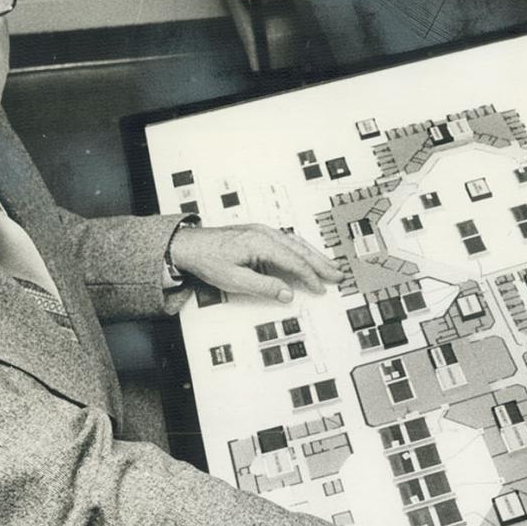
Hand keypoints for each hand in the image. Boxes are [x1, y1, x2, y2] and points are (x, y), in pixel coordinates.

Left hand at [168, 223, 341, 303]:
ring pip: (296, 243)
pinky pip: (287, 241)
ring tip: (329, 266)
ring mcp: (262, 231)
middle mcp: (265, 233)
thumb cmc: (207, 260)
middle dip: (320, 263)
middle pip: (300, 248)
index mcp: (261, 243)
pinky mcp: (258, 234)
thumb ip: (264, 287)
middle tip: (338, 274)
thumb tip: (288, 294)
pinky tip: (307, 255)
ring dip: (314, 255)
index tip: (320, 289)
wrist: (189, 245)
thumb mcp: (234, 279)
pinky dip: (301, 250)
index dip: (309, 276)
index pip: (294, 261)